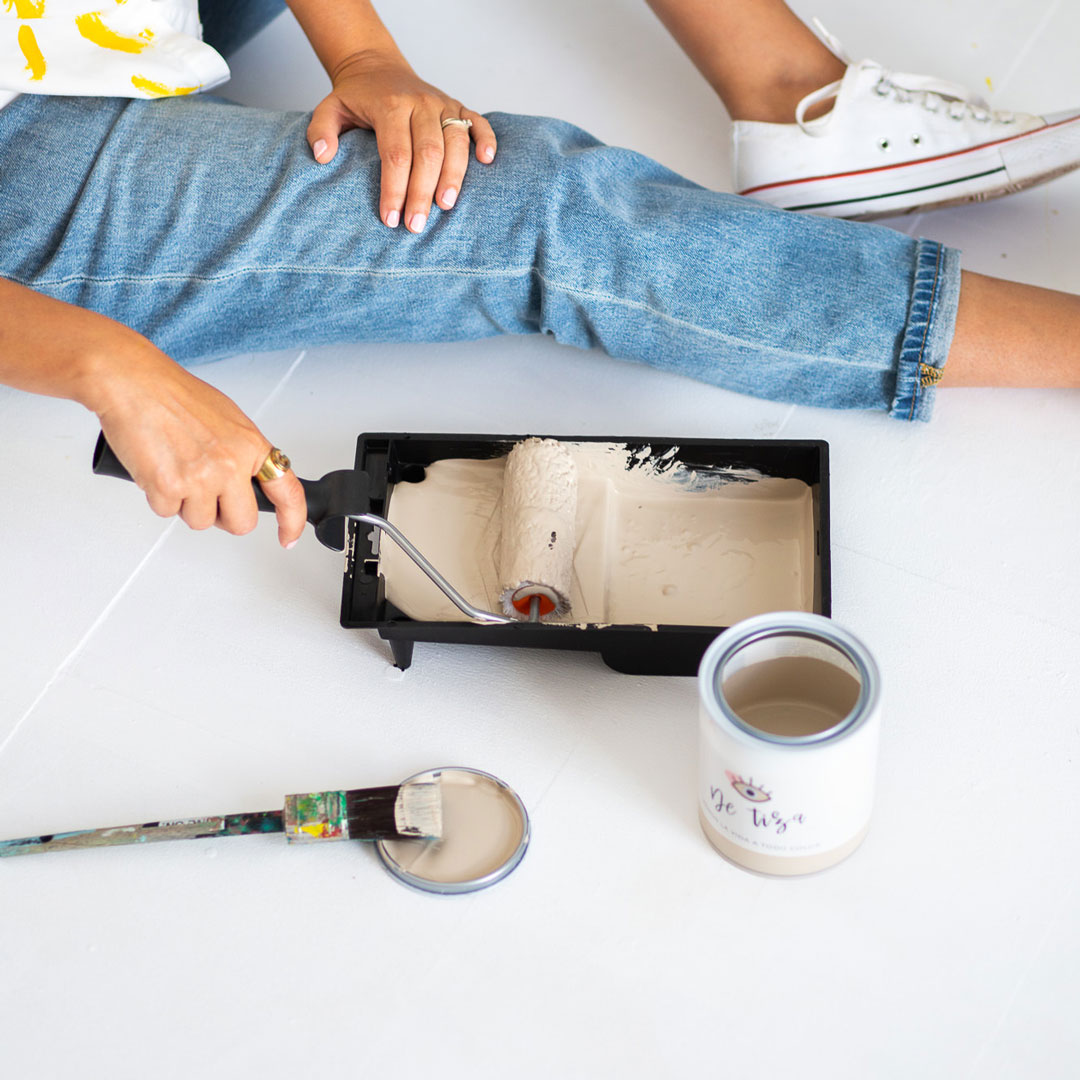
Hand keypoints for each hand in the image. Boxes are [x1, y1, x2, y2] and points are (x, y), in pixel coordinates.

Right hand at [88, 339, 306, 547]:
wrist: (133, 382)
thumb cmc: (174, 394)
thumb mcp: (228, 420)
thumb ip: (242, 454)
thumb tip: (245, 481)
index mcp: (251, 446)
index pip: (287, 492)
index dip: (291, 520)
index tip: (288, 536)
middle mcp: (230, 465)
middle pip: (241, 523)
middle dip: (224, 517)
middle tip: (208, 498)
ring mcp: (200, 479)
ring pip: (200, 521)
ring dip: (186, 505)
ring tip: (176, 470)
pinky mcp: (168, 487)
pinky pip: (167, 512)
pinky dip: (159, 497)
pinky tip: (157, 468)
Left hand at [306, 48, 496, 231]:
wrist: (376, 66)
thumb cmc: (356, 97)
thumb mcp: (329, 108)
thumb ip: (320, 130)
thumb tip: (322, 156)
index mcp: (390, 105)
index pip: (395, 153)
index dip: (394, 188)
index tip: (390, 218)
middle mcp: (420, 103)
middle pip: (428, 152)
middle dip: (422, 192)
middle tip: (416, 225)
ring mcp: (442, 104)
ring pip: (455, 142)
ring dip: (454, 176)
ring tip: (445, 206)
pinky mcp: (458, 105)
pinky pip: (478, 122)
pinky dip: (486, 140)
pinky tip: (487, 162)